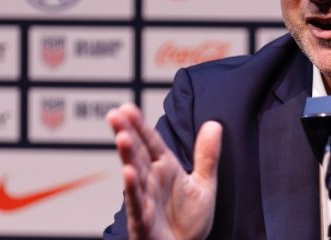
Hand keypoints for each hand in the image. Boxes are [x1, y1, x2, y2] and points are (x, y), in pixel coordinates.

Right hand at [106, 103, 222, 239]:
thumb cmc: (187, 222)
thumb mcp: (203, 184)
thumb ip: (207, 155)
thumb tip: (214, 123)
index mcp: (165, 169)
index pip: (151, 143)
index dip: (140, 126)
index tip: (127, 108)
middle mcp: (152, 182)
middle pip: (138, 153)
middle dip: (127, 133)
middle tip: (115, 114)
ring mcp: (145, 200)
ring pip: (135, 174)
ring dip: (127, 156)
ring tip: (122, 136)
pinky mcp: (143, 221)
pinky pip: (137, 203)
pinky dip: (133, 189)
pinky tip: (128, 173)